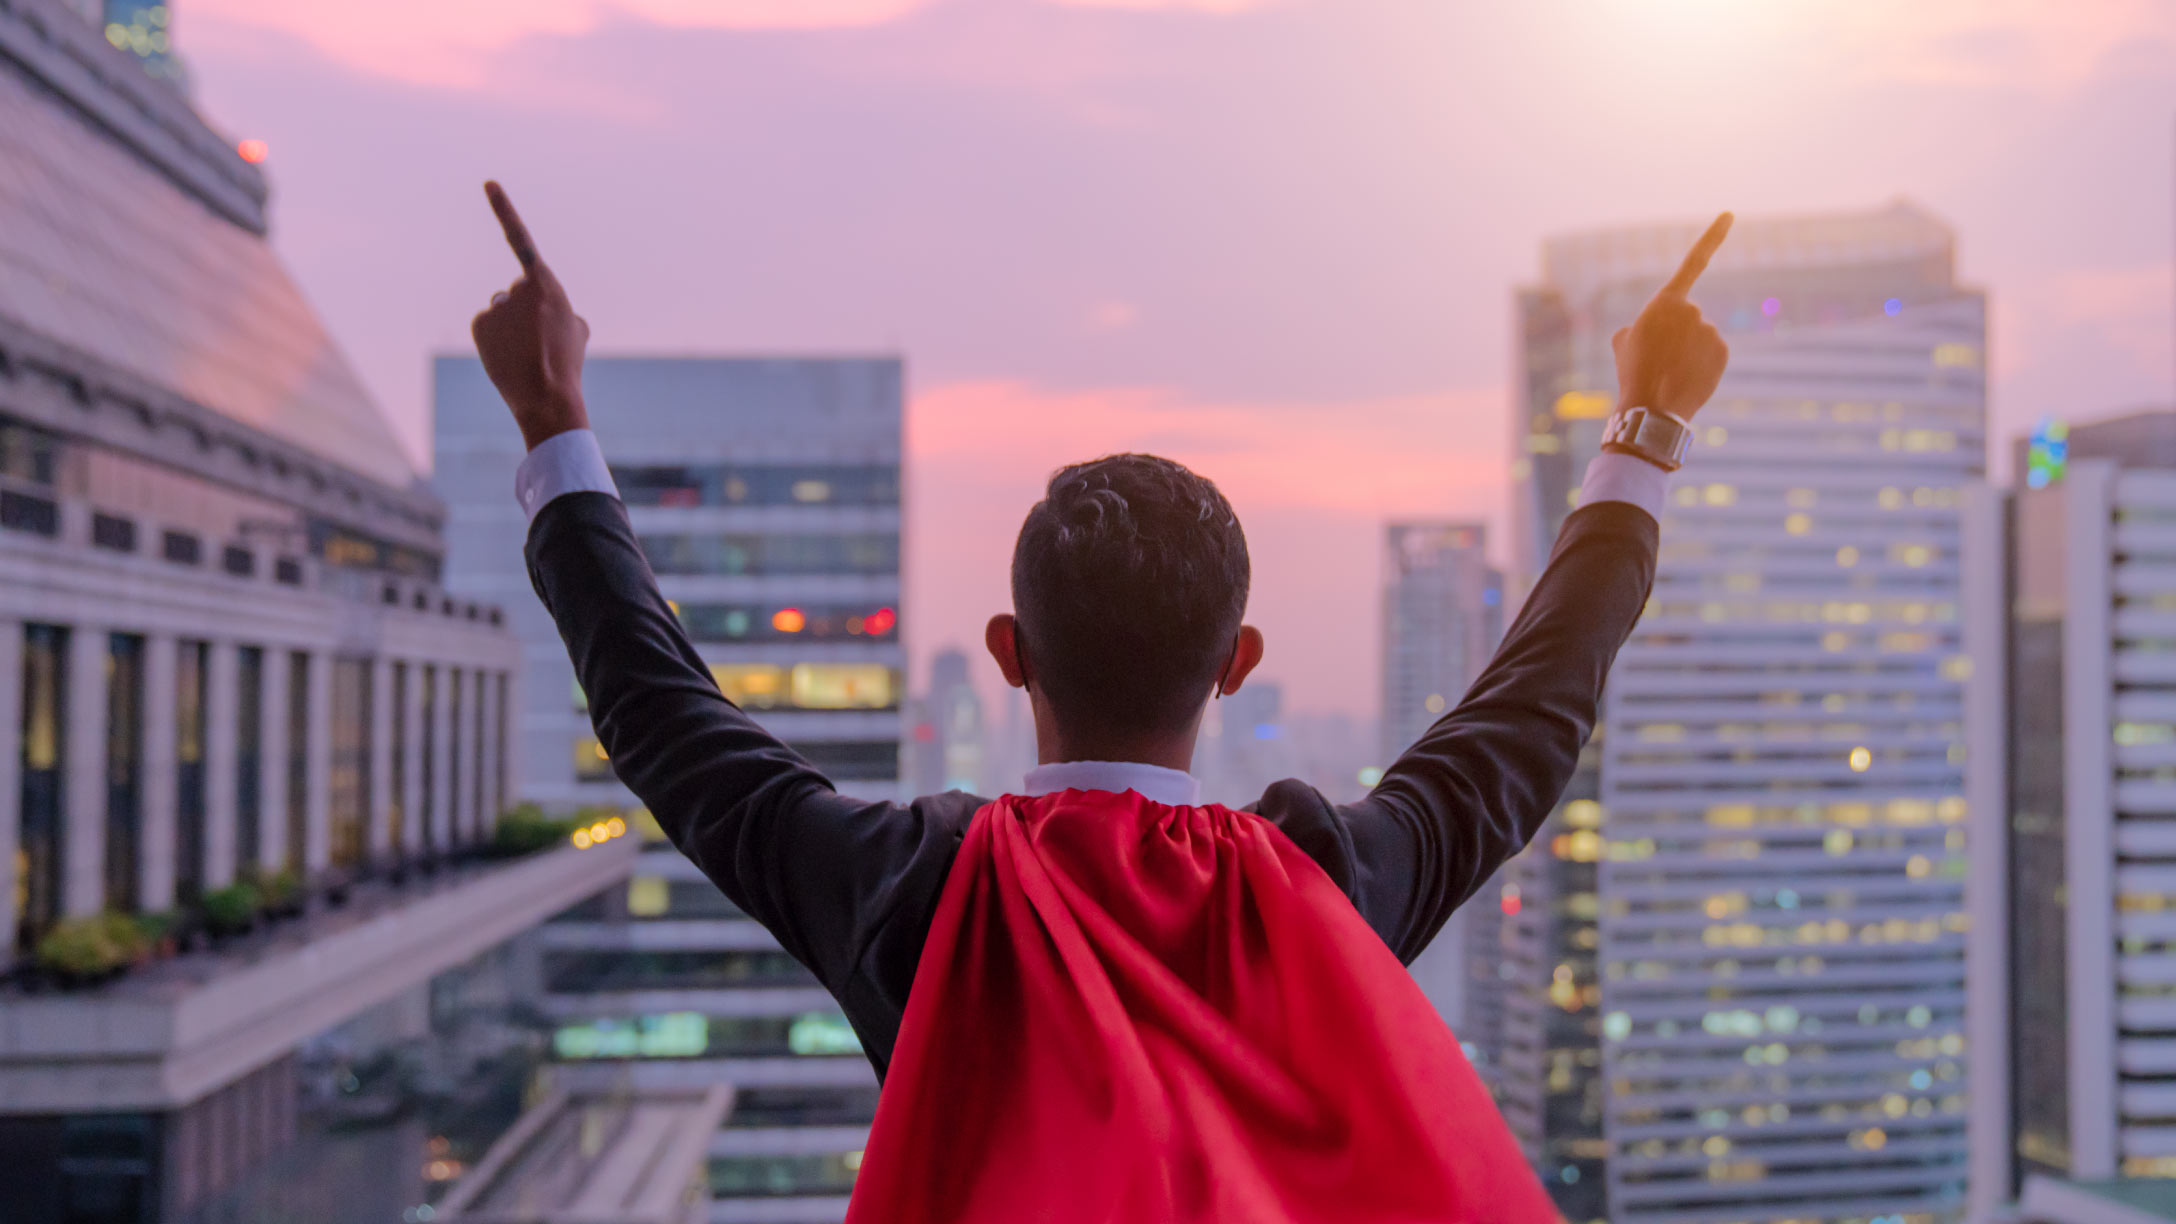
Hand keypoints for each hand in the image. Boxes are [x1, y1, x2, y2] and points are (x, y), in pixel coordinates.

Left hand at [472, 181, 591, 449]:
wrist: (548, 395)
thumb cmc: (568, 362)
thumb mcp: (577, 330)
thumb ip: (560, 308)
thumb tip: (548, 312)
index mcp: (547, 285)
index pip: (520, 239)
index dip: (504, 209)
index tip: (488, 184)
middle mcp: (518, 288)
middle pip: (516, 293)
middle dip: (524, 312)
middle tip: (539, 342)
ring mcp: (497, 306)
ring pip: (501, 311)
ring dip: (511, 328)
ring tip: (525, 354)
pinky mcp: (480, 323)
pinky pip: (487, 326)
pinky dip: (494, 340)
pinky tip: (507, 357)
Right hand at [1613, 211, 1732, 420]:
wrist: (1651, 408)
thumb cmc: (1632, 373)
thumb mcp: (1623, 343)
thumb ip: (1639, 326)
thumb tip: (1645, 330)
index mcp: (1665, 302)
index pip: (1693, 262)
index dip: (1713, 236)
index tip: (1731, 214)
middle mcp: (1692, 310)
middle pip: (1687, 317)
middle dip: (1676, 334)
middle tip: (1658, 359)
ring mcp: (1710, 330)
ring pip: (1700, 337)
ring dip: (1688, 352)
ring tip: (1670, 372)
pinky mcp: (1723, 350)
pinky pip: (1712, 353)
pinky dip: (1702, 364)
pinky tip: (1687, 378)